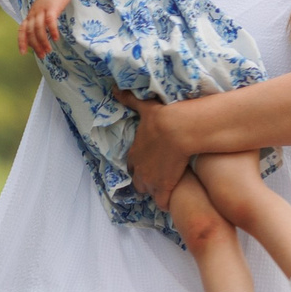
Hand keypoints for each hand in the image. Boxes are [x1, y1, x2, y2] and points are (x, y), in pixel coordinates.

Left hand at [18, 0, 71, 55]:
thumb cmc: (49, 1)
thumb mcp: (40, 12)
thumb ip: (38, 23)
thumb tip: (39, 39)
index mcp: (30, 16)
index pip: (22, 31)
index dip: (21, 42)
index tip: (23, 53)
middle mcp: (33, 14)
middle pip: (30, 32)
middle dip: (35, 45)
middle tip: (42, 55)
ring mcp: (42, 10)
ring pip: (39, 28)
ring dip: (43, 41)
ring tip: (48, 50)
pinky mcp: (51, 8)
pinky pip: (50, 21)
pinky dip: (52, 30)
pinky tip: (56, 38)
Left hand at [115, 88, 186, 209]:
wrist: (176, 129)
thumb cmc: (160, 118)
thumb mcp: (143, 107)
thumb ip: (129, 100)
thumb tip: (114, 88)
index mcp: (134, 153)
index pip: (131, 165)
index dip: (138, 165)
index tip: (148, 164)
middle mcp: (138, 169)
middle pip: (138, 182)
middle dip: (146, 181)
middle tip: (158, 177)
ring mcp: (150, 180)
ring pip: (148, 192)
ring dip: (155, 191)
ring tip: (167, 188)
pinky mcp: (163, 188)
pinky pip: (162, 202)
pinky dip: (166, 201)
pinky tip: (173, 198)